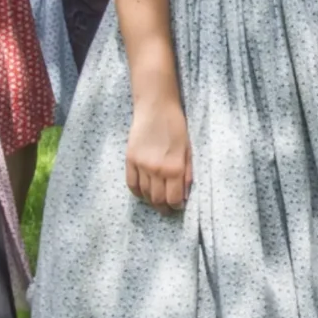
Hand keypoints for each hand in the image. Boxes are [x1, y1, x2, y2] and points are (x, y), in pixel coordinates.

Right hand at [125, 96, 192, 210]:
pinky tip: (142, 194)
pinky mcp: (130, 160)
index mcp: (174, 168)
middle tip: (167, 209)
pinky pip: (131, 184)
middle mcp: (157, 170)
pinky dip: (137, 193)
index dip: (176, 207)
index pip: (173, 199)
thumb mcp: (188, 151)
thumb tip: (184, 195)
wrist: (156, 108)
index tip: (178, 207)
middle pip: (158, 199)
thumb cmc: (176, 127)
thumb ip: (187, 174)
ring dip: (151, 201)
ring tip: (156, 202)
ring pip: (144, 194)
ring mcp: (141, 166)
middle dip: (163, 208)